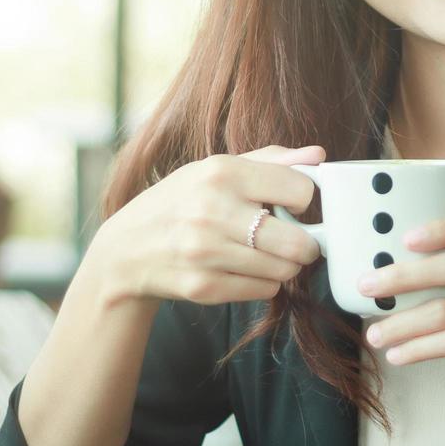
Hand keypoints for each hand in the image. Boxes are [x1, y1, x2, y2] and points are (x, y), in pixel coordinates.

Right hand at [90, 144, 325, 308]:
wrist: (125, 250)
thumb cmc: (179, 202)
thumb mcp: (215, 169)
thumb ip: (270, 160)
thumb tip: (318, 154)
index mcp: (221, 172)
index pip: (300, 189)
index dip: (305, 199)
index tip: (294, 205)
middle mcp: (212, 210)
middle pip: (298, 240)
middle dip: (307, 244)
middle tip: (299, 241)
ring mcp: (206, 251)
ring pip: (285, 270)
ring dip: (285, 265)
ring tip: (267, 254)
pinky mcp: (203, 287)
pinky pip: (265, 290)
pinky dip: (265, 283)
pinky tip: (246, 270)